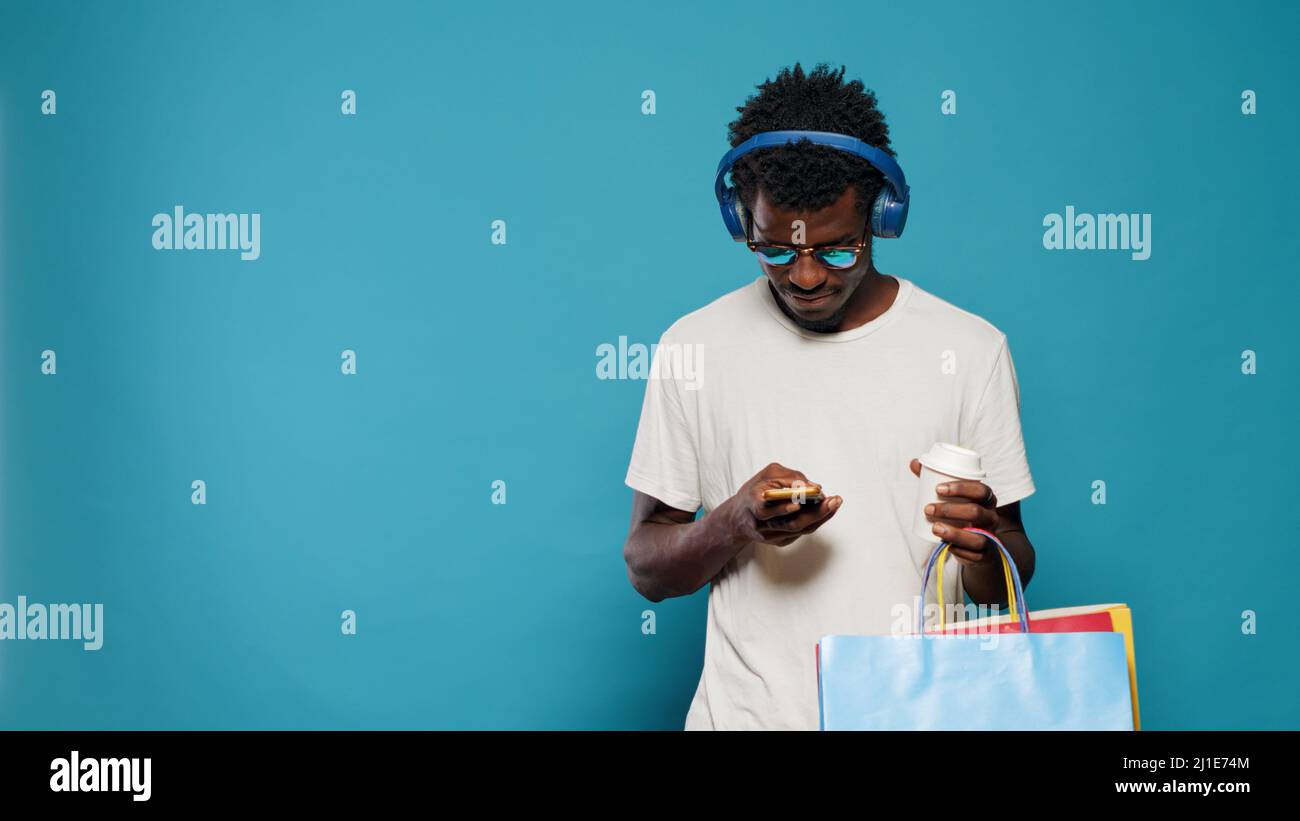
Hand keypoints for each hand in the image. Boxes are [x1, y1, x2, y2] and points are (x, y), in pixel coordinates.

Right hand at [720, 462, 842, 546]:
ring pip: (799, 529)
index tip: (807, 494)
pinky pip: (802, 532)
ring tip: (835, 503)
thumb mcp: (766, 476)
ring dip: (820, 516)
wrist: (739, 518)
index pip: (768, 509)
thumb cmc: (756, 491)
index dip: (786, 505)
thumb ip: (787, 477)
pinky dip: (816, 520)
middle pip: (790, 523)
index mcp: (752, 504)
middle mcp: (761, 524)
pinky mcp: (780, 542)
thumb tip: (813, 486)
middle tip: (833, 500)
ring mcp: (771, 536)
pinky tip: (827, 510)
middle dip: (814, 512)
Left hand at [909, 458, 999, 565]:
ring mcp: (990, 537)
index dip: (961, 488)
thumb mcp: (952, 498)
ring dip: (953, 533)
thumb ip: (934, 479)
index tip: (938, 488)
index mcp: (986, 500)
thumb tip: (915, 463)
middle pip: (976, 512)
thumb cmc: (962, 515)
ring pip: (977, 536)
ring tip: (934, 528)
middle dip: (950, 510)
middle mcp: (991, 517)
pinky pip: (974, 555)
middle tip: (927, 509)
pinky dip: (958, 550)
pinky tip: (945, 546)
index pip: (981, 490)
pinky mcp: (984, 555)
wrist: (978, 544)